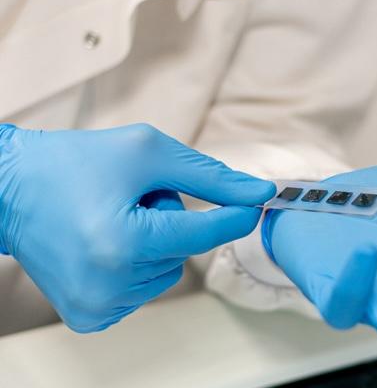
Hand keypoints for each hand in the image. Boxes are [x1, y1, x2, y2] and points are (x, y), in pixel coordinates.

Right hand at [0, 123, 274, 331]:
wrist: (11, 189)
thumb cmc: (76, 162)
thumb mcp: (148, 152)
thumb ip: (209, 176)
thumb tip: (259, 194)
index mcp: (121, 244)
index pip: (201, 235)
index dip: (234, 215)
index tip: (259, 202)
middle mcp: (107, 286)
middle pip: (184, 251)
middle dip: (171, 219)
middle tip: (132, 196)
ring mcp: (95, 307)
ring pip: (167, 271)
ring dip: (155, 241)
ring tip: (115, 216)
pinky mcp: (88, 317)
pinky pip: (143, 289)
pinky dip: (138, 263)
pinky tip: (106, 240)